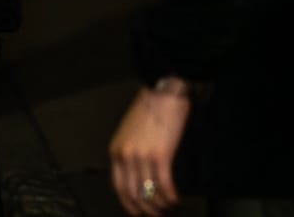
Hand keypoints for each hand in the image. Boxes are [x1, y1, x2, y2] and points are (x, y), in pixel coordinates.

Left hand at [109, 83, 189, 214]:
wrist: (166, 89)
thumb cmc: (151, 105)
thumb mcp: (130, 130)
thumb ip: (130, 150)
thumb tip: (139, 171)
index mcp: (117, 151)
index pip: (119, 187)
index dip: (129, 203)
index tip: (138, 211)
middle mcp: (126, 157)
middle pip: (133, 194)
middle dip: (145, 209)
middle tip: (155, 215)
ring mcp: (142, 157)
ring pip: (149, 192)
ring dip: (159, 205)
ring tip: (168, 208)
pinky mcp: (161, 155)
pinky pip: (164, 184)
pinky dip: (170, 196)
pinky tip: (176, 199)